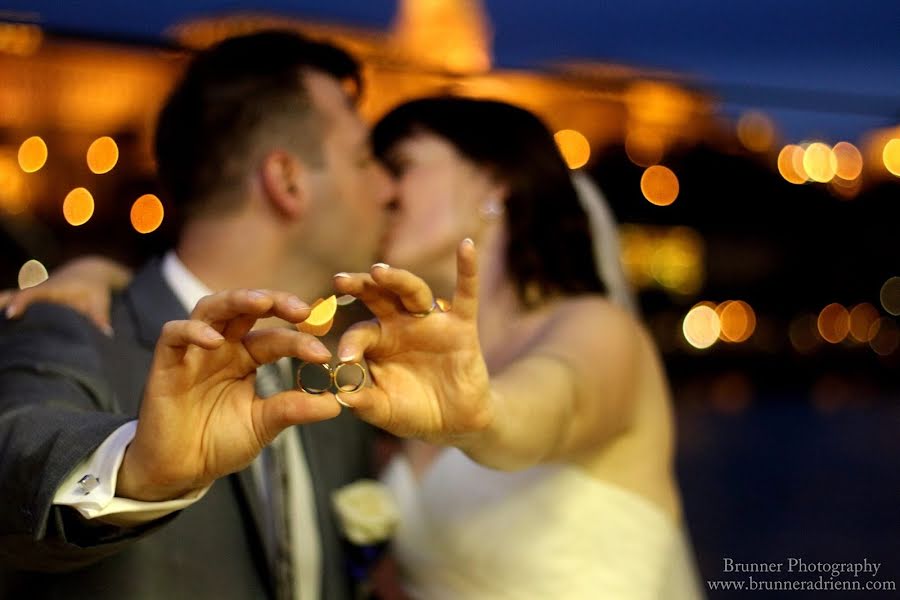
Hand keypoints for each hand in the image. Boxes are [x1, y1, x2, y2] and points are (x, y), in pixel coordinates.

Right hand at [0, 255, 131, 333]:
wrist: (90, 270)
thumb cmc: (95, 286)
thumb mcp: (100, 300)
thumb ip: (101, 317)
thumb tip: (107, 334)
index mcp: (54, 288)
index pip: (33, 294)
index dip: (21, 302)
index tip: (11, 313)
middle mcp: (40, 289)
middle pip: (14, 293)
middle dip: (3, 302)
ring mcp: (34, 291)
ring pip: (11, 296)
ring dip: (2, 303)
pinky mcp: (33, 296)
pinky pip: (15, 299)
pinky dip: (5, 305)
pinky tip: (1, 324)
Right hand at [117, 289, 339, 500]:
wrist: (180, 471)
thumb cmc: (219, 442)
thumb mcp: (264, 425)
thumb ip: (294, 409)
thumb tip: (337, 403)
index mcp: (247, 357)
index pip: (276, 337)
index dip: (300, 340)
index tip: (324, 353)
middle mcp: (222, 347)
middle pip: (246, 307)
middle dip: (274, 301)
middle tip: (302, 310)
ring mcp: (193, 352)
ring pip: (211, 308)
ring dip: (237, 300)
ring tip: (262, 303)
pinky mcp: (165, 363)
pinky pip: (174, 334)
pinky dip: (193, 331)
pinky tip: (213, 341)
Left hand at [332, 240, 492, 443]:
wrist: (455, 422)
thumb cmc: (414, 411)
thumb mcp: (384, 410)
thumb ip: (365, 402)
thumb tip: (341, 395)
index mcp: (379, 342)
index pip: (360, 333)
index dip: (352, 343)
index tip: (345, 358)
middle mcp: (401, 325)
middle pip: (379, 296)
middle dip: (361, 286)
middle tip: (341, 280)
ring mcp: (431, 322)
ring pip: (413, 291)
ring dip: (397, 279)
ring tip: (380, 271)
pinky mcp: (461, 326)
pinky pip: (466, 294)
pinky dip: (468, 270)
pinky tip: (467, 246)